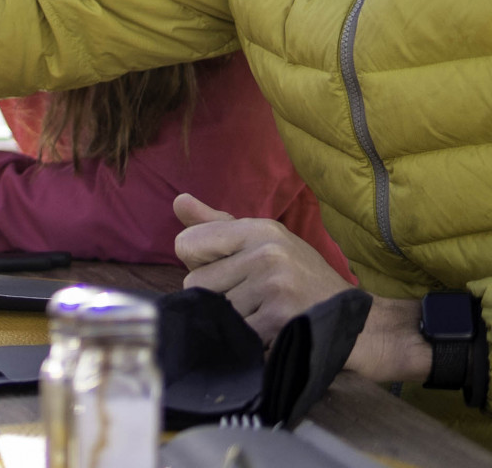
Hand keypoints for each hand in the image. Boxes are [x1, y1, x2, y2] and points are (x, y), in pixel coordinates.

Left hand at [173, 194, 428, 381]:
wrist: (366, 326)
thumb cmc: (306, 282)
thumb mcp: (266, 244)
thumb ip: (218, 225)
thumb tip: (178, 201)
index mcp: (259, 229)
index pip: (187, 243)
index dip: (200, 264)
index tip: (229, 273)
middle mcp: (267, 252)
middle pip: (195, 283)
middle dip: (217, 299)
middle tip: (253, 301)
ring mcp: (275, 285)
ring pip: (214, 311)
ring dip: (234, 323)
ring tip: (265, 317)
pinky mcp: (281, 319)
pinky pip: (236, 335)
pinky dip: (250, 343)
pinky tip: (273, 335)